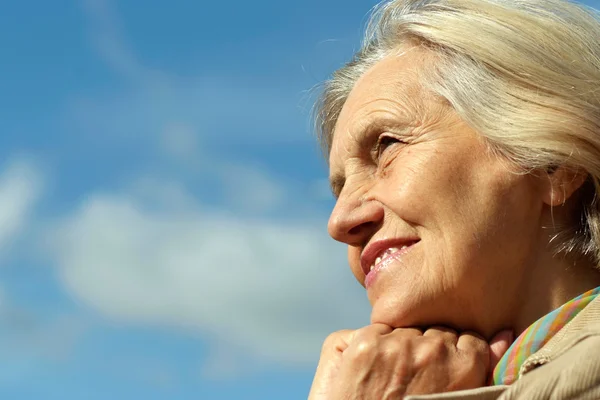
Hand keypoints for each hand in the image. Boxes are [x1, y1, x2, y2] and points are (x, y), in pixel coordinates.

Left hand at [308, 324, 511, 399]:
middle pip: (437, 331)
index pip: (469, 338)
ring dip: (402, 347)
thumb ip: (486, 365)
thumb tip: (505, 334)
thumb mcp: (463, 399)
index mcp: (465, 365)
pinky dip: (375, 345)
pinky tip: (374, 371)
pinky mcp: (366, 345)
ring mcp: (397, 346)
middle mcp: (433, 349)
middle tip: (416, 379)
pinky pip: (377, 330)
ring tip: (394, 378)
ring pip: (408, 329)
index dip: (455, 355)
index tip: (444, 372)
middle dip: (429, 351)